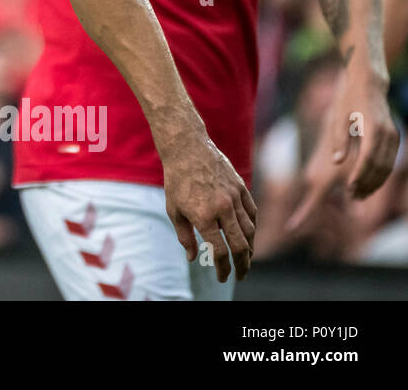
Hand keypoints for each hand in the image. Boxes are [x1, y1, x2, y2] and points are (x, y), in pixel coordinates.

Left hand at [160, 127, 256, 282]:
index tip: (222, 277)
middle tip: (240, 275)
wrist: (188, 149)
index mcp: (203, 216)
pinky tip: (249, 236)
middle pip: (240, 245)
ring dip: (250, 249)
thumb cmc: (176, 180)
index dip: (222, 268)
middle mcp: (222, 208)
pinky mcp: (242, 188)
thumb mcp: (173, 210)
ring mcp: (234, 197)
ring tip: (245, 259)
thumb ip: (185, 236)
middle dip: (242, 264)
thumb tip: (194, 258)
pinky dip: (253, 228)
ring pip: (250, 231)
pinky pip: (252, 213)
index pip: (219, 251)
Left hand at [288, 76, 399, 232]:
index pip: (368, 158)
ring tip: (360, 194)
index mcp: (372, 128)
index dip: (359, 175)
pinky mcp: (394, 137)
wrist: (369, 84)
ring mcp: (393, 136)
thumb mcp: (339, 118)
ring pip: (387, 166)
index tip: (349, 188)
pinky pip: (389, 161)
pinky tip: (368, 183)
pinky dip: (380, 174)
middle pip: (379, 165)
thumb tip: (336, 162)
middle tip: (352, 197)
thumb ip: (339, 140)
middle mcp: (387, 133)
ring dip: (375, 182)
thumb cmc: (349, 99)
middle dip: (367, 183)